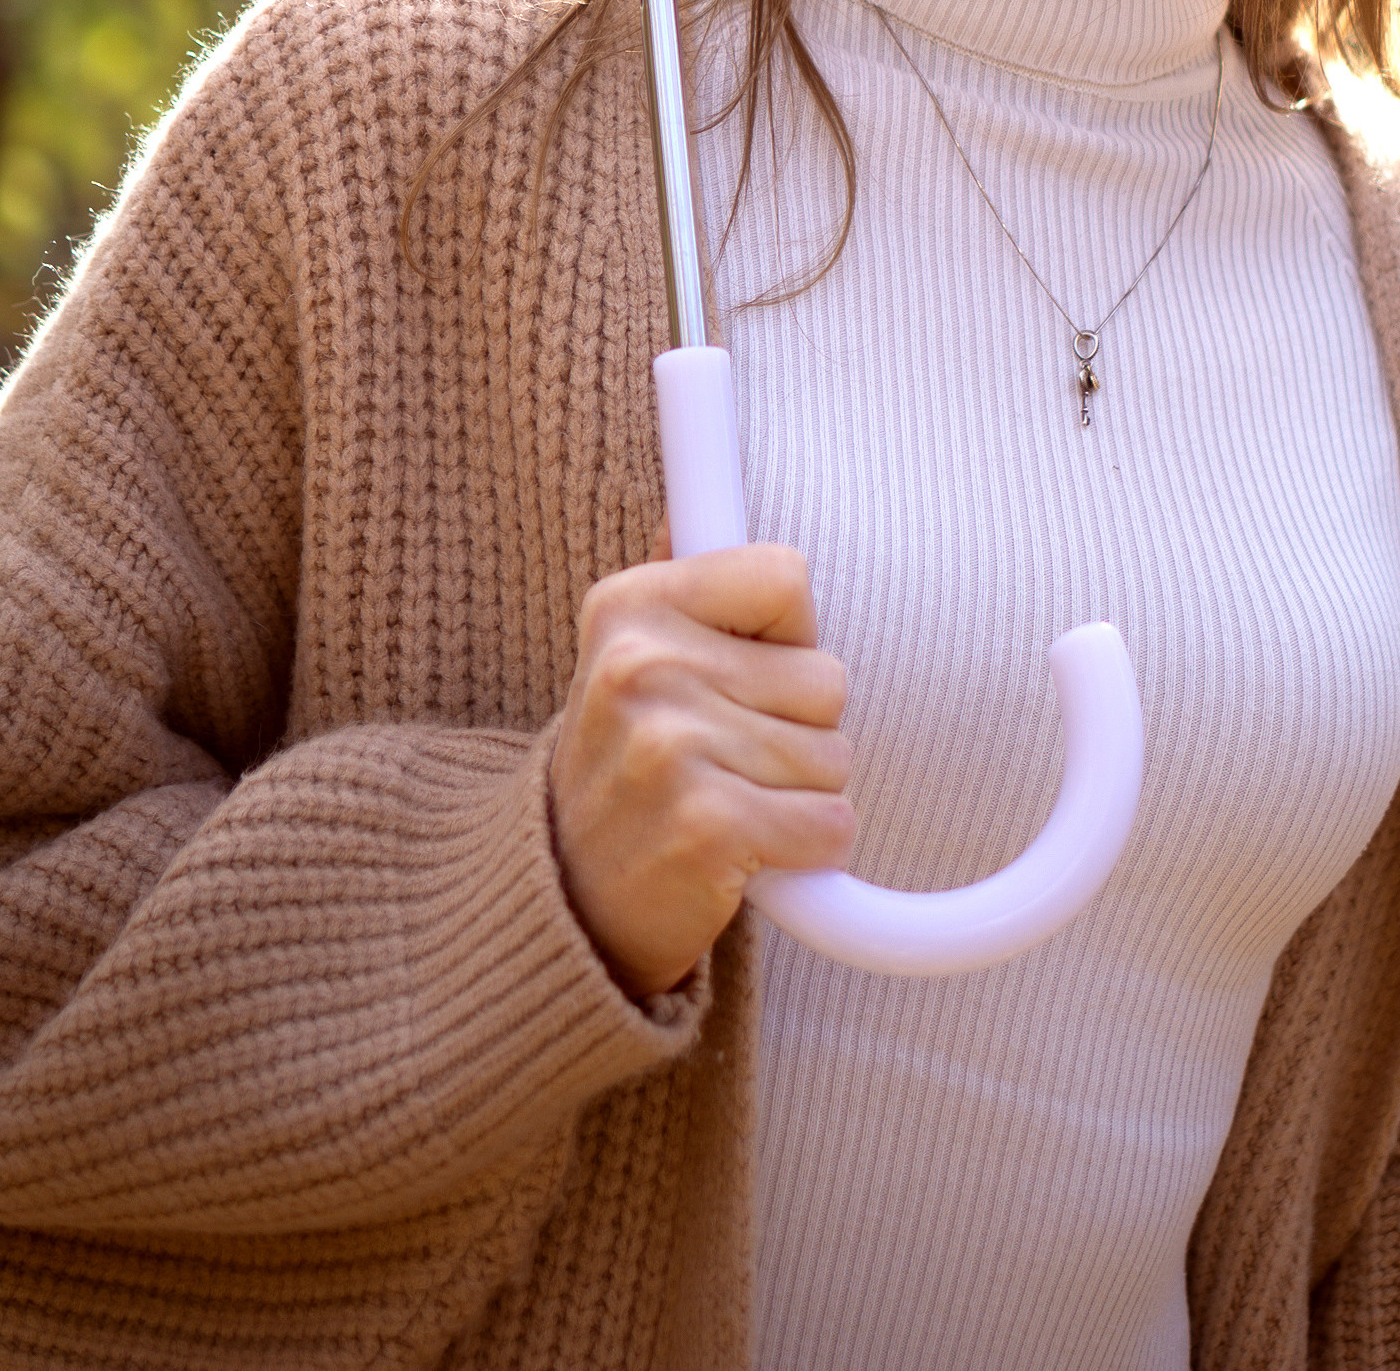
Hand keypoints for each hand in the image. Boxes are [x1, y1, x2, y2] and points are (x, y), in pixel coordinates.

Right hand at [549, 537, 853, 999]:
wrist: (565, 901)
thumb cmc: (624, 768)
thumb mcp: (628, 657)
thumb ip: (679, 583)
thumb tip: (693, 499)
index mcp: (629, 604)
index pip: (787, 576)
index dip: (786, 638)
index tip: (740, 678)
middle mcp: (642, 664)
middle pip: (826, 678)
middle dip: (799, 730)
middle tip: (726, 760)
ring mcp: (669, 744)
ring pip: (834, 756)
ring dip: (800, 794)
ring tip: (728, 802)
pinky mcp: (705, 823)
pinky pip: (830, 825)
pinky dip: (807, 849)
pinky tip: (747, 852)